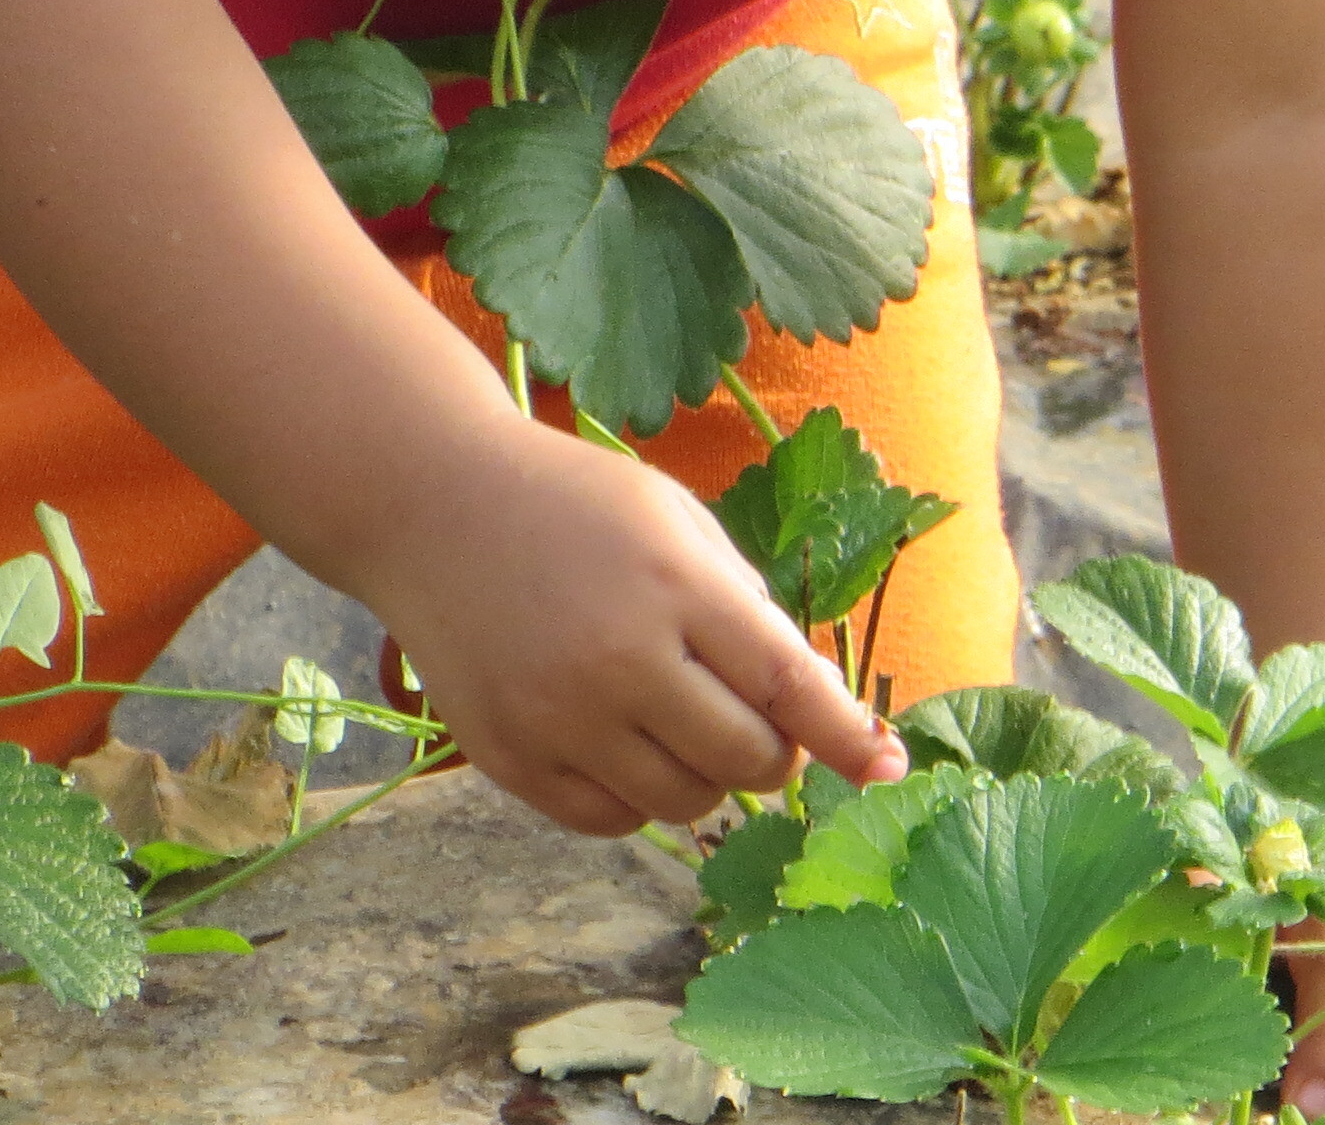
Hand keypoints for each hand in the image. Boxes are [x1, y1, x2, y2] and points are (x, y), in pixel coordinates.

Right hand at [366, 422, 904, 834]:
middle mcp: (619, 659)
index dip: (849, 736)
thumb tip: (809, 705)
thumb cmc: (574, 506)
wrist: (434, 505)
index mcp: (675, 585)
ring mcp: (560, 716)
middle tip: (759, 720)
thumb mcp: (673, 520)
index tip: (890, 767)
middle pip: (747, 761)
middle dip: (774, 752)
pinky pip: (613, 819)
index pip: (787, 685)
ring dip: (708, 777)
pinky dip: (639, 795)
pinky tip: (625, 741)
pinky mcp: (511, 757)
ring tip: (680, 719)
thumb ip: (742, 606)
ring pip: (686, 803)